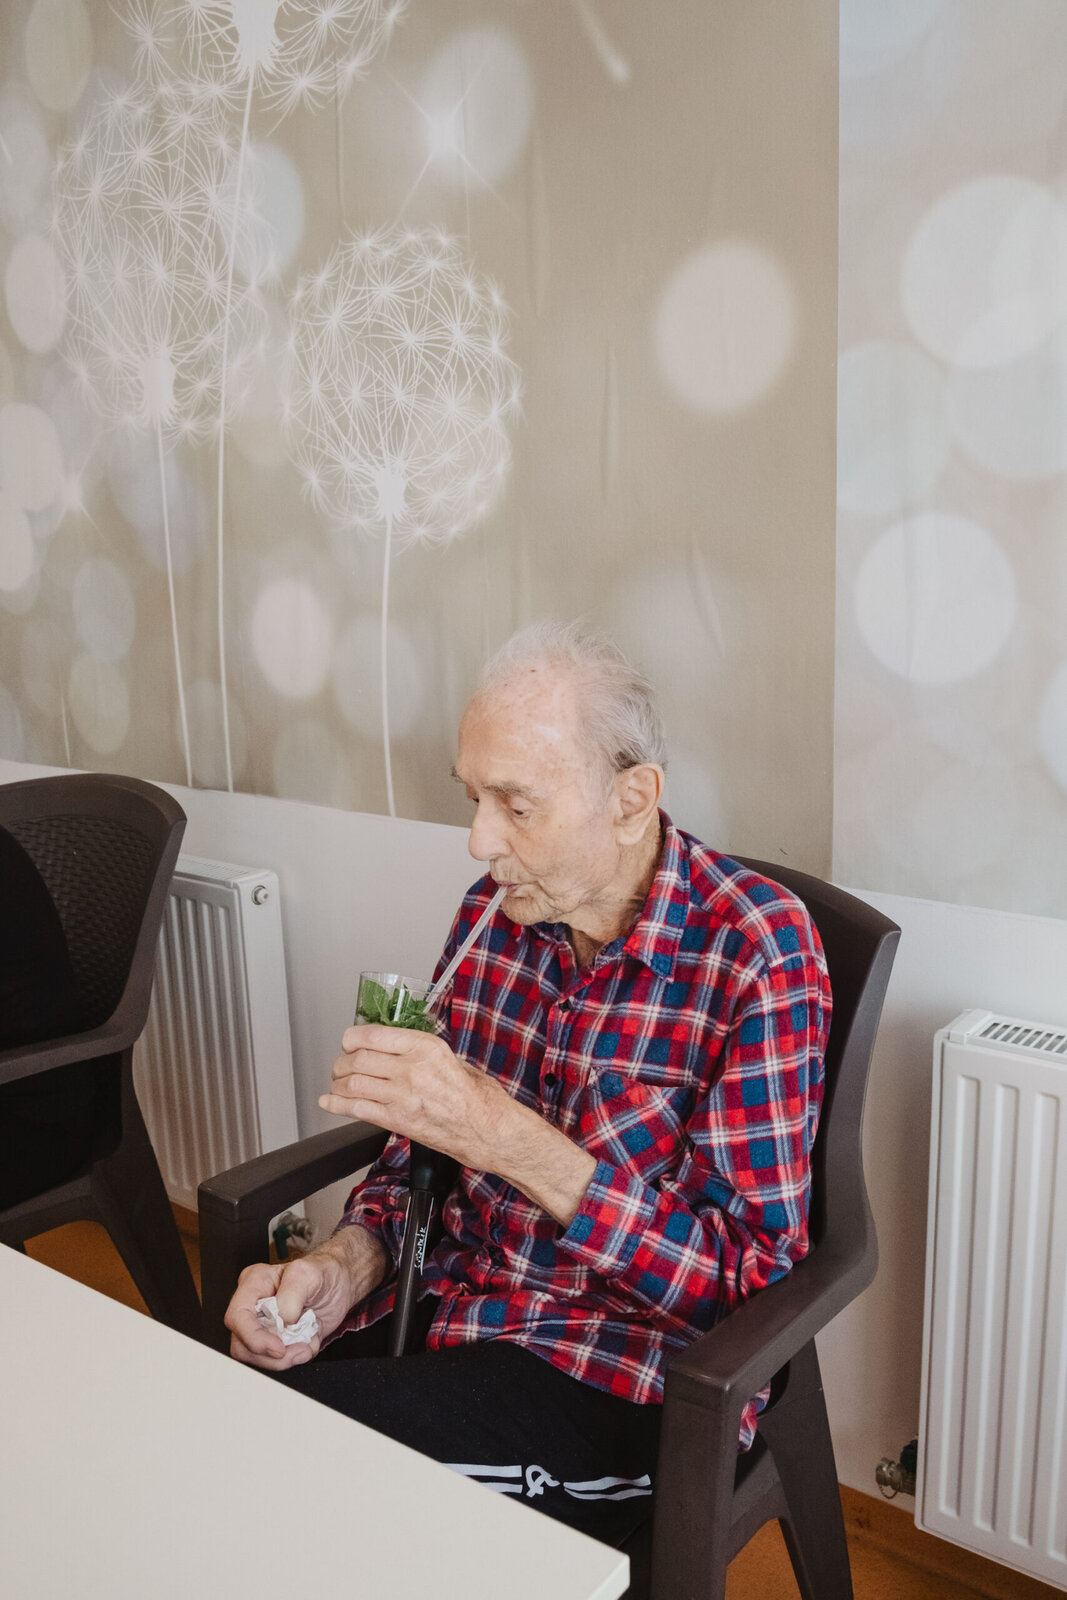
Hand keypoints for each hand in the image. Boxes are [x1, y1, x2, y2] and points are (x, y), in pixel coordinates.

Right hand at [225, 1229, 387, 1369]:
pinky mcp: (277, 1340)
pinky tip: (308, 1342)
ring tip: (306, 1345)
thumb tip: (282, 1318)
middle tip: (298, 1348)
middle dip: (270, 1354)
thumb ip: (291, 1293)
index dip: (254, 1337)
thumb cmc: (323, 1271)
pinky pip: (276, 1361)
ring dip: (283, 1360)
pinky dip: (294, 1358)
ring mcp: (264, 1325)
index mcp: (254, 1284)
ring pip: (256, 1357)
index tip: (279, 1346)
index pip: (237, 1317)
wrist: (341, 1284)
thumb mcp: (308, 1273)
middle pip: (242, 1344)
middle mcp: (254, 1306)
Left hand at [320, 1024, 514, 1173]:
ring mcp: (402, 1096)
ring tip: (338, 1083)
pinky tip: (328, 1102)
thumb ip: (419, 1051)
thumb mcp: (451, 1058)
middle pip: (358, 1059)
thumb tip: (392, 1046)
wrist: (488, 1129)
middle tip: (341, 1065)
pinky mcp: (398, 1121)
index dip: (352, 1038)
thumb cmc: (477, 1095)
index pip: (373, 1035)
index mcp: (426, 1047)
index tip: (349, 1041)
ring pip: (353, 1083)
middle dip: (342, 1062)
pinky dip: (337, 1105)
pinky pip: (357, 1110)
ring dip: (338, 1083)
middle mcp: (411, 1069)